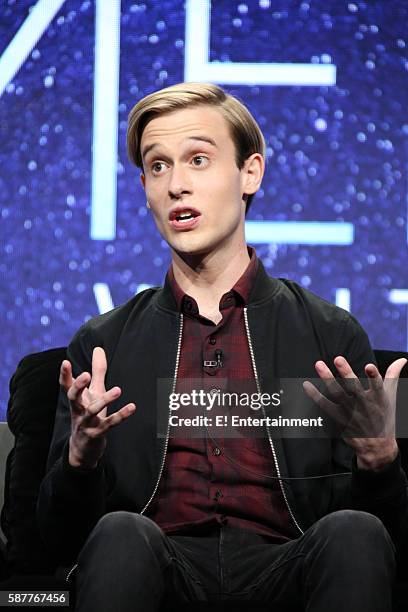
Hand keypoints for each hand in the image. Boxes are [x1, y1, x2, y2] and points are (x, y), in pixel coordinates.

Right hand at [60, 347, 135, 468]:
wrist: (83, 449)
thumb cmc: (89, 414)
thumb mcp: (93, 392)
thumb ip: (97, 371)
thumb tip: (98, 348)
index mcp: (76, 399)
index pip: (67, 385)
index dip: (65, 374)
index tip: (65, 362)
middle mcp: (78, 410)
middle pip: (73, 397)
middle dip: (78, 386)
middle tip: (85, 374)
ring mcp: (87, 422)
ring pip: (93, 411)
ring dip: (105, 400)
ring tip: (118, 390)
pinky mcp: (98, 433)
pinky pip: (110, 424)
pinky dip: (121, 415)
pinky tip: (132, 407)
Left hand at [303, 356, 406, 469]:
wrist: (377, 447)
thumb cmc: (384, 416)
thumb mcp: (390, 396)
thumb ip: (393, 375)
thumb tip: (403, 359)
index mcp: (379, 399)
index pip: (378, 386)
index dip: (374, 377)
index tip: (369, 366)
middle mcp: (364, 405)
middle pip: (354, 388)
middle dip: (347, 373)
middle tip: (338, 358)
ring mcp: (351, 413)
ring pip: (337, 394)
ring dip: (327, 378)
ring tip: (319, 364)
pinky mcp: (339, 419)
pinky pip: (325, 406)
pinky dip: (315, 396)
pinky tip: (306, 385)